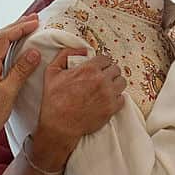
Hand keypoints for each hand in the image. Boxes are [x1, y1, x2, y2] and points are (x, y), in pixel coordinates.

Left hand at [0, 16, 41, 148]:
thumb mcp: (8, 94)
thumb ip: (20, 71)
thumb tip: (33, 52)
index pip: (3, 39)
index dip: (19, 28)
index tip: (35, 22)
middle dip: (16, 26)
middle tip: (34, 19)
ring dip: (12, 34)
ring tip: (28, 28)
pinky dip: (9, 45)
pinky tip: (17, 47)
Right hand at [31, 51, 125, 169]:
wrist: (60, 125)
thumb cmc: (54, 100)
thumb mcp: (52, 71)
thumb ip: (65, 54)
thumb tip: (82, 50)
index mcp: (89, 69)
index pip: (105, 58)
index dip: (101, 63)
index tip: (98, 68)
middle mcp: (102, 80)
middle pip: (116, 69)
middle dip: (109, 72)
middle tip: (102, 78)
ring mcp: (108, 95)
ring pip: (122, 82)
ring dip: (115, 84)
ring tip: (106, 88)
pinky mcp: (112, 108)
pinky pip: (122, 98)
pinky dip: (116, 98)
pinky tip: (107, 100)